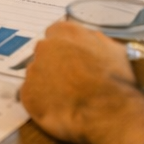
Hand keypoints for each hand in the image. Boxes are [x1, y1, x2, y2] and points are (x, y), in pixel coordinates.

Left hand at [20, 20, 143, 143]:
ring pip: (37, 76)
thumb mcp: (114, 50)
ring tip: (68, 100)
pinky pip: (31, 97)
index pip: (56, 34)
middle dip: (54, 66)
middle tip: (70, 82)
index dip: (65, 50)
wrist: (109, 112)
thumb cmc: (116, 82)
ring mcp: (34, 70)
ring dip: (48, 85)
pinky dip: (42, 103)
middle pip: (44, 54)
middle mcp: (45, 47)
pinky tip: (59, 110)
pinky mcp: (28, 94)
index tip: (71, 61)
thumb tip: (90, 42)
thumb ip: (94, 41)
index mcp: (65, 32)